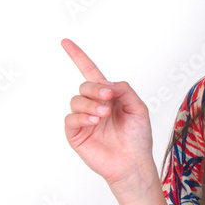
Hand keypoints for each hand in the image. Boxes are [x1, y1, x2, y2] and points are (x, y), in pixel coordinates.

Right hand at [61, 38, 154, 195]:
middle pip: (85, 86)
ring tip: (104, 115)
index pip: (90, 72)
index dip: (78, 57)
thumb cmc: (138, 137)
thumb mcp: (138, 109)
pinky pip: (71, 118)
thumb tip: (107, 83)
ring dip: (91, 104)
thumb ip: (125, 91)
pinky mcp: (75, 134)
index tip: (65, 41)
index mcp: (108, 96)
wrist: (133, 162)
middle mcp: (93, 105)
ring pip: (77, 100)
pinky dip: (82, 117)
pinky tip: (95, 121)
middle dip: (96, 89)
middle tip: (109, 98)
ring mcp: (83, 119)